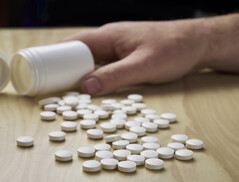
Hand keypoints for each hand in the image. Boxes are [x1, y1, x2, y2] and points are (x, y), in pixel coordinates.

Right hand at [63, 20, 208, 94]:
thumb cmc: (174, 50)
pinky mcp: (127, 55)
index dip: (55, 56)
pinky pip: (103, 64)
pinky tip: (92, 85)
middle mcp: (110, 39)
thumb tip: (85, 87)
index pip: (73, 44)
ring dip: (78, 71)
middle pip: (78, 52)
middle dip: (63, 67)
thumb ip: (115, 76)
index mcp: (109, 36)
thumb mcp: (143, 66)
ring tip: (64, 88)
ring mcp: (119, 47)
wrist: (198, 43)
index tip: (40, 70)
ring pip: (90, 59)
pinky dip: (93, 73)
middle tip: (49, 85)